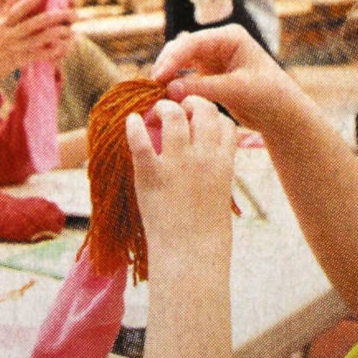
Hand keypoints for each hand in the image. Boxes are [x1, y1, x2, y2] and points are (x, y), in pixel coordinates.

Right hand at [0, 0, 74, 83]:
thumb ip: (5, 11)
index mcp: (3, 25)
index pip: (15, 11)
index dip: (27, 3)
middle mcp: (10, 35)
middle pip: (36, 23)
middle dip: (56, 16)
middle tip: (72, 13)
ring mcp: (16, 48)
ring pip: (41, 38)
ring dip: (59, 33)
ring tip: (70, 30)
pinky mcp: (21, 60)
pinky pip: (39, 55)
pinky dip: (52, 51)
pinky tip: (62, 46)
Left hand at [127, 96, 235, 252]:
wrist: (191, 254)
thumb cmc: (206, 232)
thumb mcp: (220, 196)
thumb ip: (216, 173)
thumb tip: (208, 159)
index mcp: (224, 163)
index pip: (225, 124)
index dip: (212, 116)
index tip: (198, 119)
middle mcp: (204, 157)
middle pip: (203, 110)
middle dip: (190, 103)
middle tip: (175, 108)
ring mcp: (178, 164)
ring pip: (173, 115)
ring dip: (162, 108)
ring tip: (152, 113)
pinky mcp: (151, 174)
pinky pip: (140, 140)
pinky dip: (134, 126)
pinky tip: (131, 122)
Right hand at [150, 25, 298, 132]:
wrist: (280, 113)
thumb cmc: (267, 96)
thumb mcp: (236, 90)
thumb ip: (203, 88)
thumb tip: (169, 89)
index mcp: (229, 37)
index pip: (192, 42)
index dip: (172, 59)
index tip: (158, 77)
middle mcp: (218, 43)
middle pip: (181, 48)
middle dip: (166, 65)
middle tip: (153, 86)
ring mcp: (211, 58)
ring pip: (179, 61)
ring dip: (168, 74)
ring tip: (157, 91)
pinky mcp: (207, 74)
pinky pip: (183, 75)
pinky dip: (174, 84)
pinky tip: (166, 96)